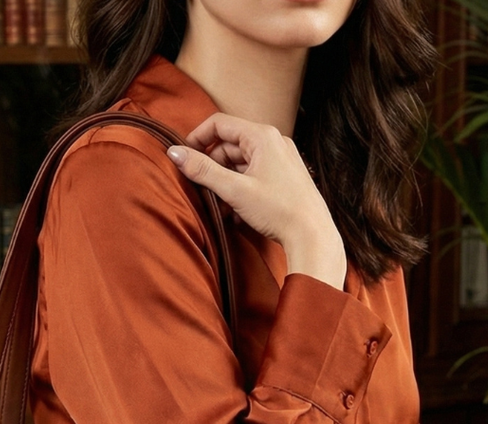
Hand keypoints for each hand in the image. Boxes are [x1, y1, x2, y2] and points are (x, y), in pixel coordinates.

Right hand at [166, 113, 346, 288]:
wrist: (313, 235)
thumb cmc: (279, 211)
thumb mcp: (235, 190)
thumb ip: (203, 171)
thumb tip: (174, 153)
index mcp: (262, 136)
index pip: (219, 124)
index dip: (197, 138)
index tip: (183, 158)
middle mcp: (274, 141)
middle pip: (229, 144)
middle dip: (212, 165)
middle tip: (200, 189)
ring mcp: (281, 158)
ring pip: (241, 162)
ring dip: (225, 181)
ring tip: (219, 206)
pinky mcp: (284, 176)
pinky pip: (254, 174)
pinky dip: (240, 188)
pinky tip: (236, 212)